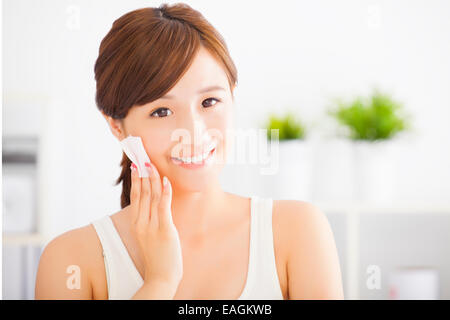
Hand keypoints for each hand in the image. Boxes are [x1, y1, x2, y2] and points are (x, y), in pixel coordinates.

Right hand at [129, 161, 182, 285]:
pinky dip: (164, 192)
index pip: (136, 197)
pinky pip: (163, 207)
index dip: (136, 180)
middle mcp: (141, 223)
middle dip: (143, 174)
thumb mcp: (149, 237)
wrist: (160, 277)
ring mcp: (151, 226)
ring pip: (151, 197)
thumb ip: (150, 221)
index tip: (137, 166)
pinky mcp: (164, 230)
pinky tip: (165, 180)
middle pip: (142, 193)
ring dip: (152, 179)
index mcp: (136, 224)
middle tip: (144, 158)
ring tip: (152, 164)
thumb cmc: (157, 257)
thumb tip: (156, 205)